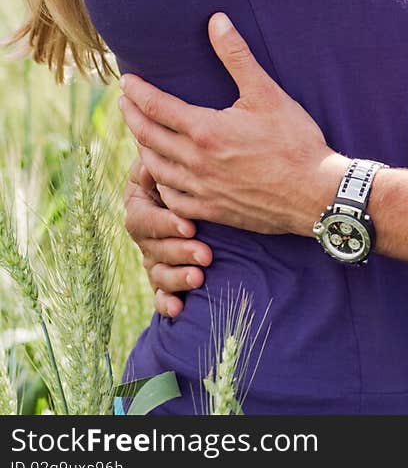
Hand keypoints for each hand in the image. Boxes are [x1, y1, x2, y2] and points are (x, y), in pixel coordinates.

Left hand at [117, 13, 348, 235]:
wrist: (314, 194)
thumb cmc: (294, 140)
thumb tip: (216, 21)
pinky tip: (160, 176)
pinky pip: (171, 198)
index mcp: (205, 130)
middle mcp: (195, 161)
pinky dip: (158, 183)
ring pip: (155, 168)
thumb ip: (236, 56)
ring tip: (139, 133)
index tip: (126, 80)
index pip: (157, 107)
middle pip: (147, 136)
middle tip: (124, 102)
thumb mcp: (267, 92)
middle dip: (132, 116)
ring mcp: (200, 189)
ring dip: (141, 147)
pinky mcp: (211, 210)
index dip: (138, 92)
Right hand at [123, 156, 211, 317]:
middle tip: (206, 255)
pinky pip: (160, 294)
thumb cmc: (191, 164)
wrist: (209, 181)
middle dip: (179, 252)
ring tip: (199, 279)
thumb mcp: (173, 158)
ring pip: (157, 272)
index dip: (164, 225)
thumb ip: (164, 161)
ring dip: (177, 278)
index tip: (191, 227)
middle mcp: (144, 232)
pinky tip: (179, 310)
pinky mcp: (165, 275)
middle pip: (152, 248)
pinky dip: (166, 303)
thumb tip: (154, 162)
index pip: (144, 218)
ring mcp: (153, 255)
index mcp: (139, 202)